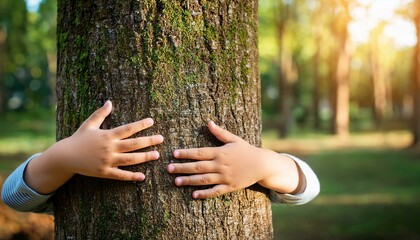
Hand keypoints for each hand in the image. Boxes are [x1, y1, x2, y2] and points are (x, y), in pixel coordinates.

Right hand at [24, 100, 163, 193]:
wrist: (65, 157)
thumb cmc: (78, 139)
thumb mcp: (89, 124)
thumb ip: (100, 114)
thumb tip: (109, 102)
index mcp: (107, 135)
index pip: (128, 129)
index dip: (140, 125)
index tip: (151, 121)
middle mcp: (109, 148)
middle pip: (133, 145)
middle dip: (149, 141)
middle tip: (161, 139)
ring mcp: (107, 161)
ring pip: (130, 160)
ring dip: (145, 158)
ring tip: (157, 155)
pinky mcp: (104, 172)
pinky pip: (120, 175)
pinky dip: (131, 176)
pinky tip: (142, 176)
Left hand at [167, 121, 270, 198]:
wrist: (262, 165)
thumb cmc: (246, 150)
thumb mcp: (234, 139)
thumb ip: (220, 133)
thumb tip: (208, 122)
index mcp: (220, 152)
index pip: (199, 152)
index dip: (186, 153)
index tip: (174, 154)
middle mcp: (221, 165)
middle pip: (198, 167)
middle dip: (182, 167)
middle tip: (168, 169)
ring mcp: (225, 177)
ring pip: (203, 180)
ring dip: (189, 181)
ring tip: (176, 182)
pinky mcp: (229, 187)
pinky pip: (215, 191)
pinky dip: (204, 194)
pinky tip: (194, 195)